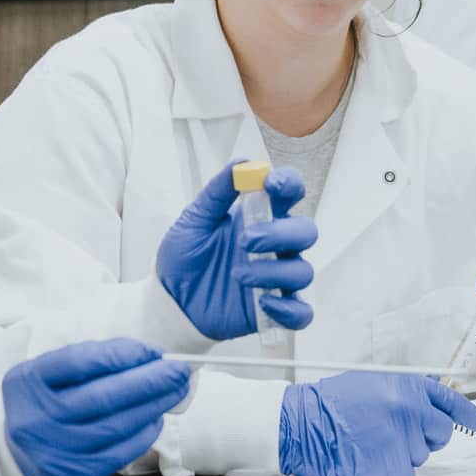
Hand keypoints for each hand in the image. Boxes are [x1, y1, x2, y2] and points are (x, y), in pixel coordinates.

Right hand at [2, 340, 191, 475]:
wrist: (19, 462)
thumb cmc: (45, 407)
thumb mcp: (47, 376)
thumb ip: (88, 360)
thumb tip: (145, 355)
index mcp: (28, 383)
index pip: (79, 361)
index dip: (121, 354)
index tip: (150, 350)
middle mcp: (38, 418)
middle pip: (103, 395)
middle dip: (150, 380)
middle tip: (178, 370)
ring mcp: (56, 450)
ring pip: (117, 425)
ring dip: (154, 405)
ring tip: (174, 391)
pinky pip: (121, 452)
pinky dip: (145, 433)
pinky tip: (156, 419)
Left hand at [155, 161, 317, 338]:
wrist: (169, 300)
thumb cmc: (184, 256)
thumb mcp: (194, 219)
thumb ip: (218, 192)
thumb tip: (242, 163)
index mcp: (260, 216)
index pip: (290, 193)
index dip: (289, 184)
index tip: (271, 183)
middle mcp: (275, 246)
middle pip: (306, 231)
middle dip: (281, 234)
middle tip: (247, 240)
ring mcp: (276, 278)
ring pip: (302, 271)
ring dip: (273, 272)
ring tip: (238, 275)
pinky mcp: (274, 310)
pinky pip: (300, 312)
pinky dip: (288, 309)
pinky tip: (263, 303)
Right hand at [277, 372, 475, 475]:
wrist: (300, 423)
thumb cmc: (331, 403)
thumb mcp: (372, 383)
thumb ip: (406, 392)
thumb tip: (432, 400)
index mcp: (407, 389)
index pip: (449, 402)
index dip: (470, 413)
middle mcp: (410, 414)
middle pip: (439, 434)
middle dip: (424, 436)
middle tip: (392, 431)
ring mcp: (402, 443)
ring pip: (418, 456)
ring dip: (399, 452)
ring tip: (368, 440)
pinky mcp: (391, 470)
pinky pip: (403, 475)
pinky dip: (387, 472)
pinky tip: (366, 457)